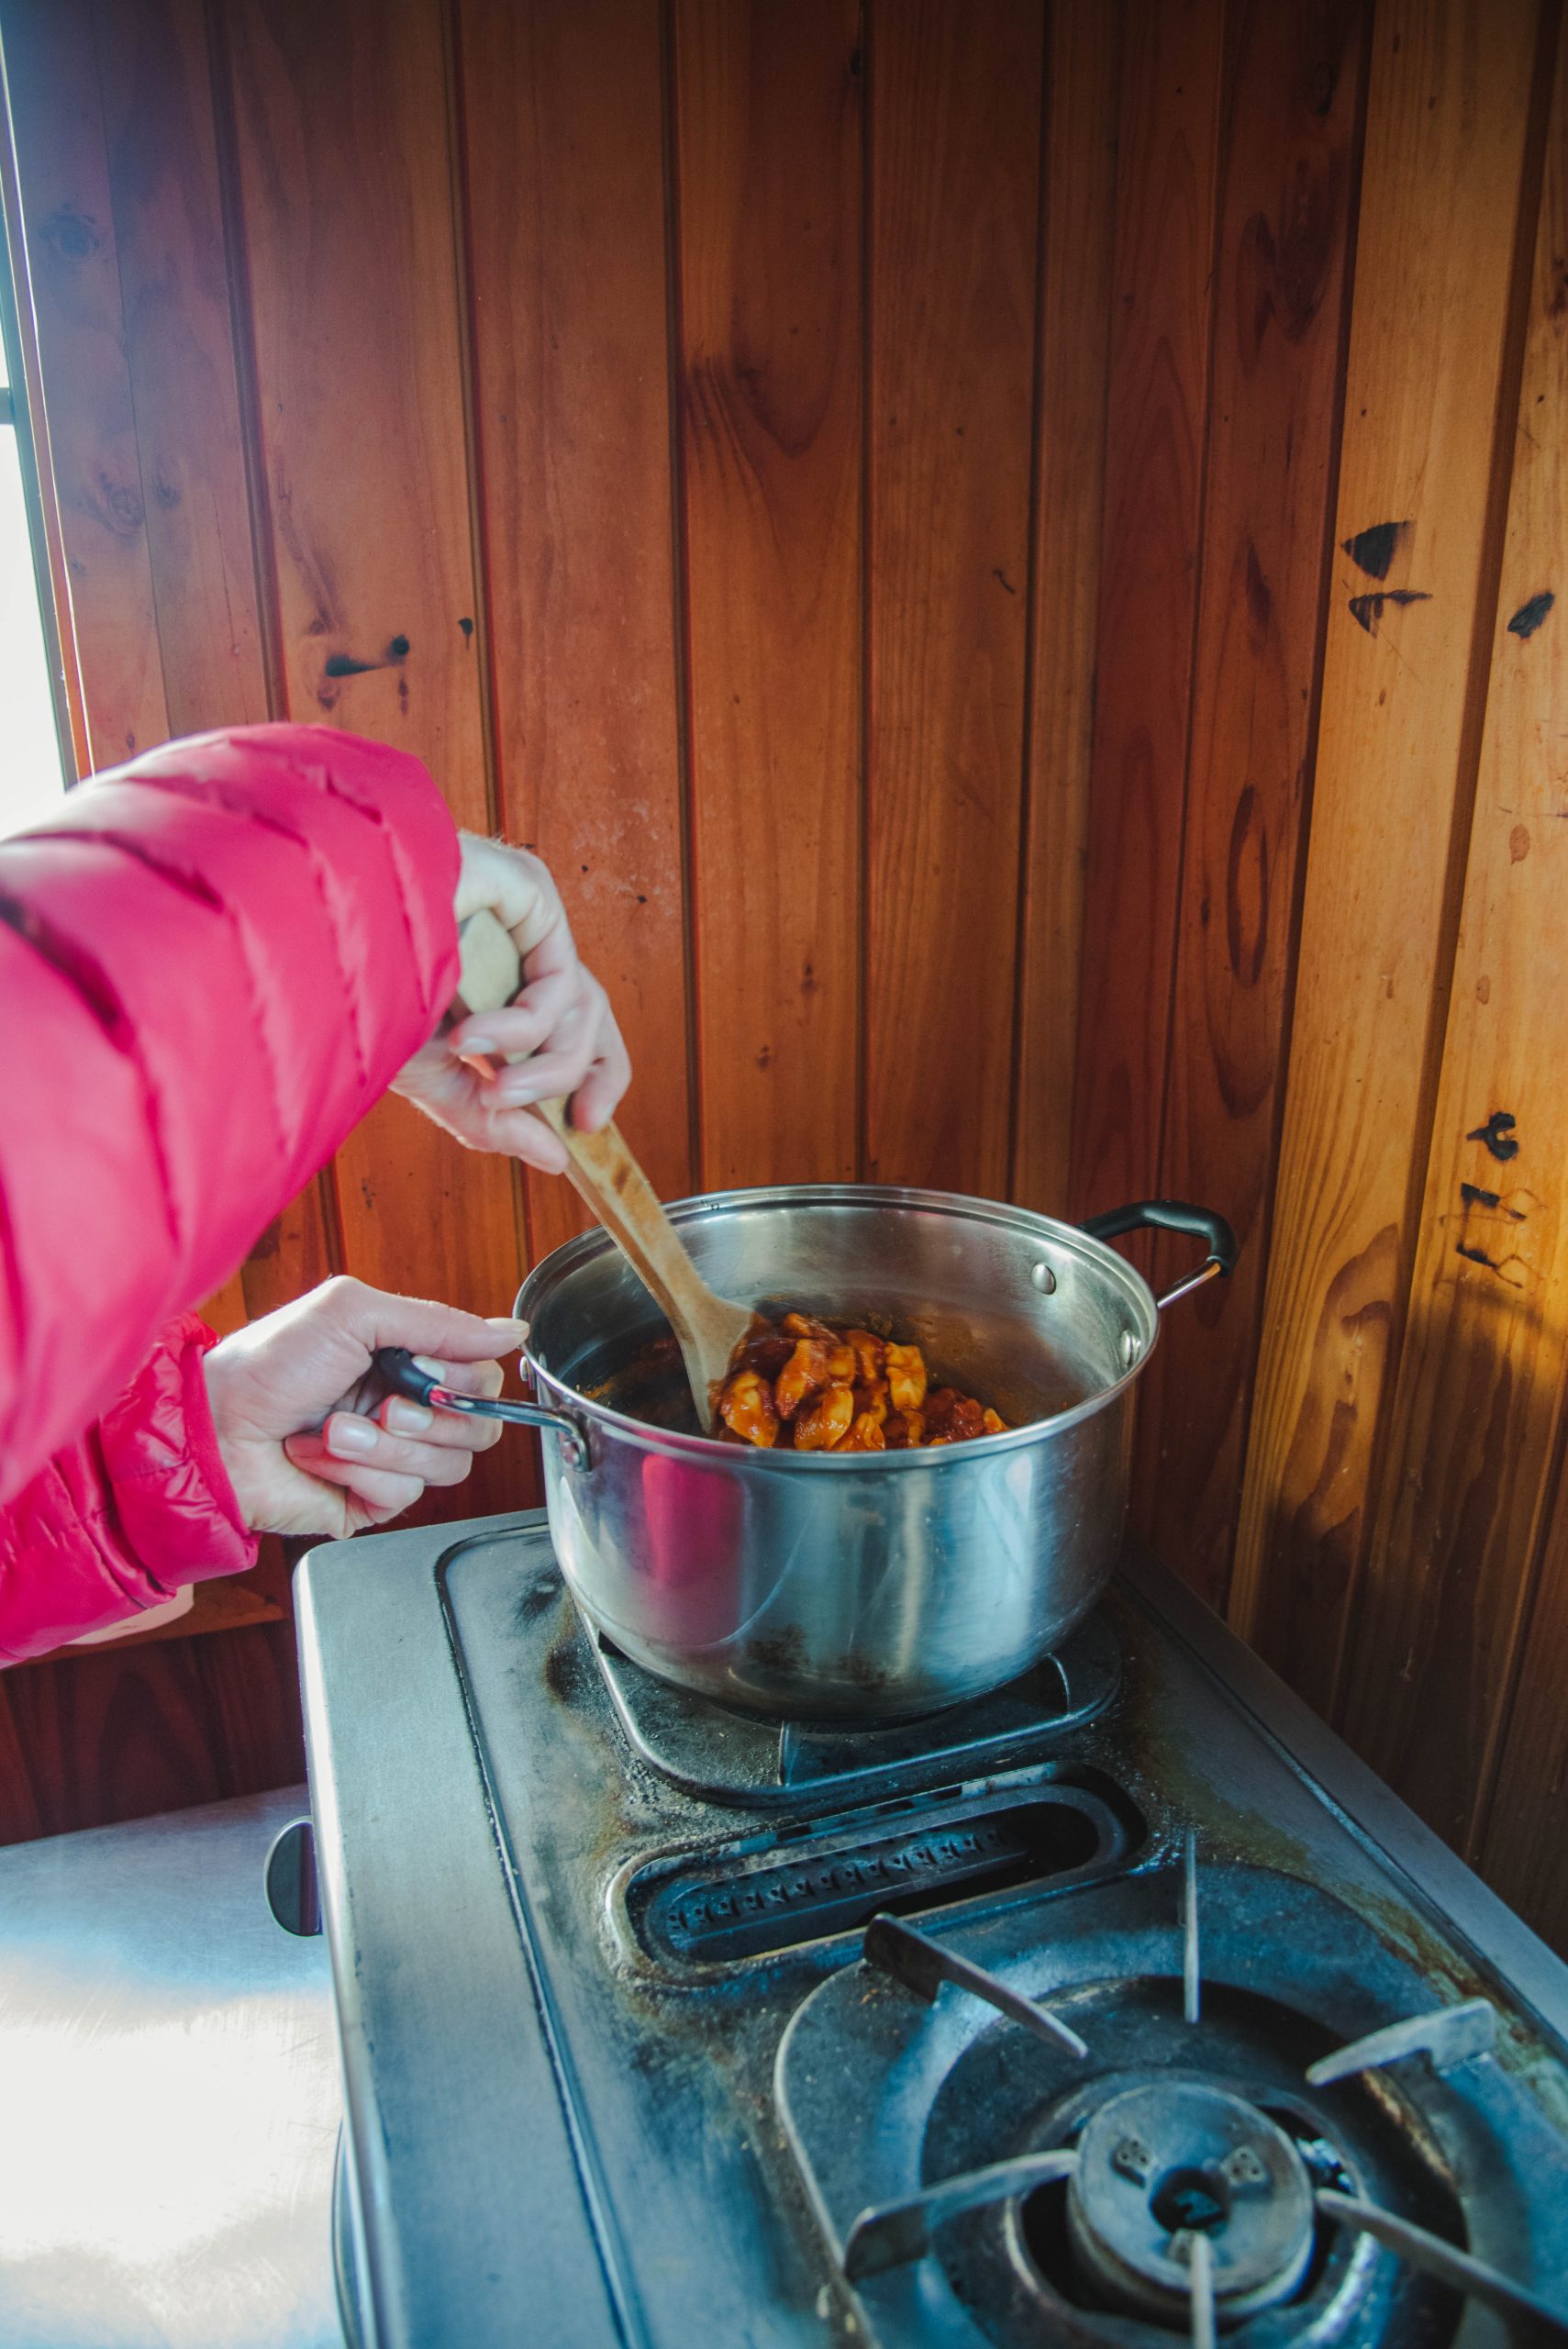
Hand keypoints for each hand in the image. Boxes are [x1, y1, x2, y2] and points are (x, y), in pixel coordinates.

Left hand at [203, 1277, 524, 1537]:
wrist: (215, 1430)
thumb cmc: (268, 1364)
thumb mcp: (353, 1313)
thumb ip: (439, 1322)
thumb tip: (512, 1332)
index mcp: (407, 1360)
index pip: (482, 1376)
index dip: (463, 1378)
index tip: (421, 1369)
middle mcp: (405, 1407)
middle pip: (478, 1425)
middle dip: (430, 1415)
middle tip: (384, 1405)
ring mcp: (390, 1457)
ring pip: (448, 1465)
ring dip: (385, 1446)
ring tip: (334, 1430)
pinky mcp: (371, 1500)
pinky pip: (406, 1494)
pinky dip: (361, 1473)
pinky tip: (321, 1457)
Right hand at [392, 833, 631, 1174]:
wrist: (315, 949)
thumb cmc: (358, 998)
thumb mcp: (434, 1078)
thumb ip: (494, 1120)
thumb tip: (556, 1158)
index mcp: (499, 978)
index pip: (574, 1025)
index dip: (594, 1077)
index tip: (586, 1127)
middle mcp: (518, 943)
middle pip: (594, 1012)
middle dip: (592, 1075)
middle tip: (575, 1121)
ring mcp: (523, 916)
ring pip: (582, 1008)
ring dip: (544, 1070)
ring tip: (492, 1090)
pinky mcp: (528, 890)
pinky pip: (560, 979)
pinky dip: (525, 1028)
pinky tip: (470, 1036)